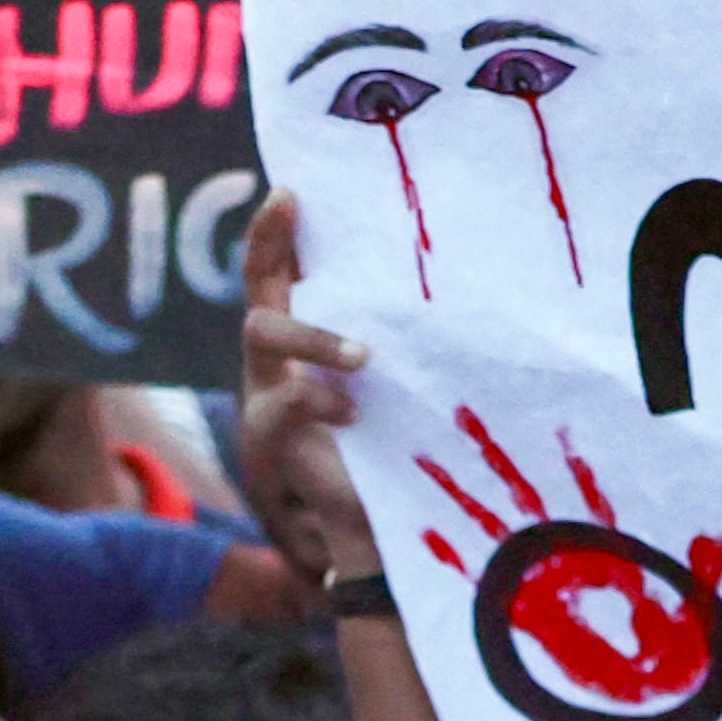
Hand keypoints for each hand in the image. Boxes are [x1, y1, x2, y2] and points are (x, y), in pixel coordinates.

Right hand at [238, 193, 379, 584]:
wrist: (379, 532)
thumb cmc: (401, 449)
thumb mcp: (407, 385)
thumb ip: (409, 343)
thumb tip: (463, 283)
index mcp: (305, 342)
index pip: (280, 273)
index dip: (277, 232)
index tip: (291, 188)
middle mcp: (278, 363)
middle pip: (258, 288)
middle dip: (270, 248)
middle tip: (295, 218)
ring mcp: (270, 398)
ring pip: (261, 334)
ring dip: (310, 335)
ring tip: (362, 357)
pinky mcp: (275, 442)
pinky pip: (279, 407)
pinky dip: (317, 400)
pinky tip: (352, 413)